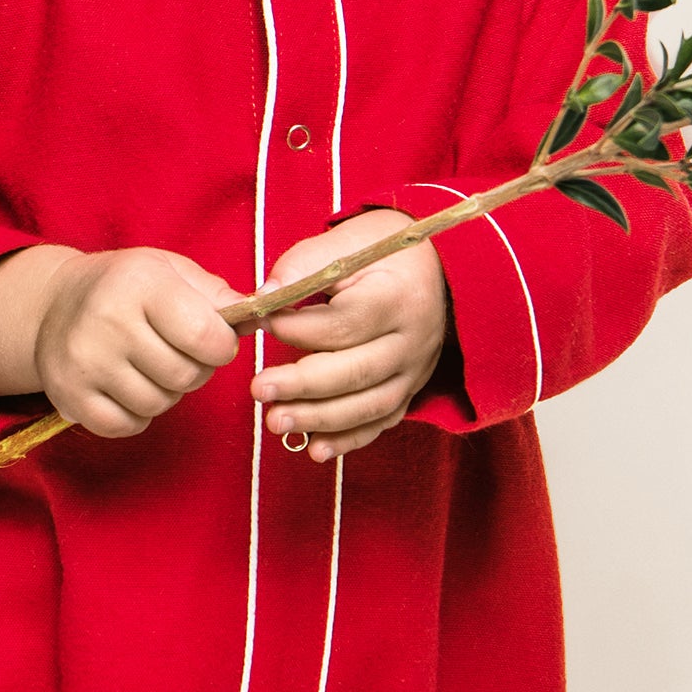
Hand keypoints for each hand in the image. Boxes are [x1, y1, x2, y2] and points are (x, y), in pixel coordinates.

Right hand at [32, 246, 242, 437]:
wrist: (52, 304)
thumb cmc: (125, 286)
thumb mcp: (170, 271)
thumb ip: (217, 294)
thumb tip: (259, 316)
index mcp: (139, 284)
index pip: (205, 335)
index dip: (221, 345)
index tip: (213, 340)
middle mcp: (107, 322)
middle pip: (185, 376)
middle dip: (195, 369)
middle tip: (179, 352)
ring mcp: (84, 363)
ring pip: (159, 404)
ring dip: (167, 392)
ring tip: (151, 366)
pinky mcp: (69, 398)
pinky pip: (128, 425)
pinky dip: (138, 413)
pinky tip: (128, 386)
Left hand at [251, 212, 448, 460]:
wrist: (433, 271)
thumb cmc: (381, 253)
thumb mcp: (345, 243)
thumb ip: (303, 267)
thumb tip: (263, 298)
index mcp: (397, 298)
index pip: (344, 324)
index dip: (297, 328)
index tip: (262, 321)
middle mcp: (412, 340)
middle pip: (356, 371)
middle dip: (302, 385)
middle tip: (258, 390)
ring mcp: (415, 371)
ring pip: (369, 406)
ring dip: (319, 419)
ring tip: (275, 420)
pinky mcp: (410, 391)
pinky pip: (381, 423)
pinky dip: (349, 440)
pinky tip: (315, 449)